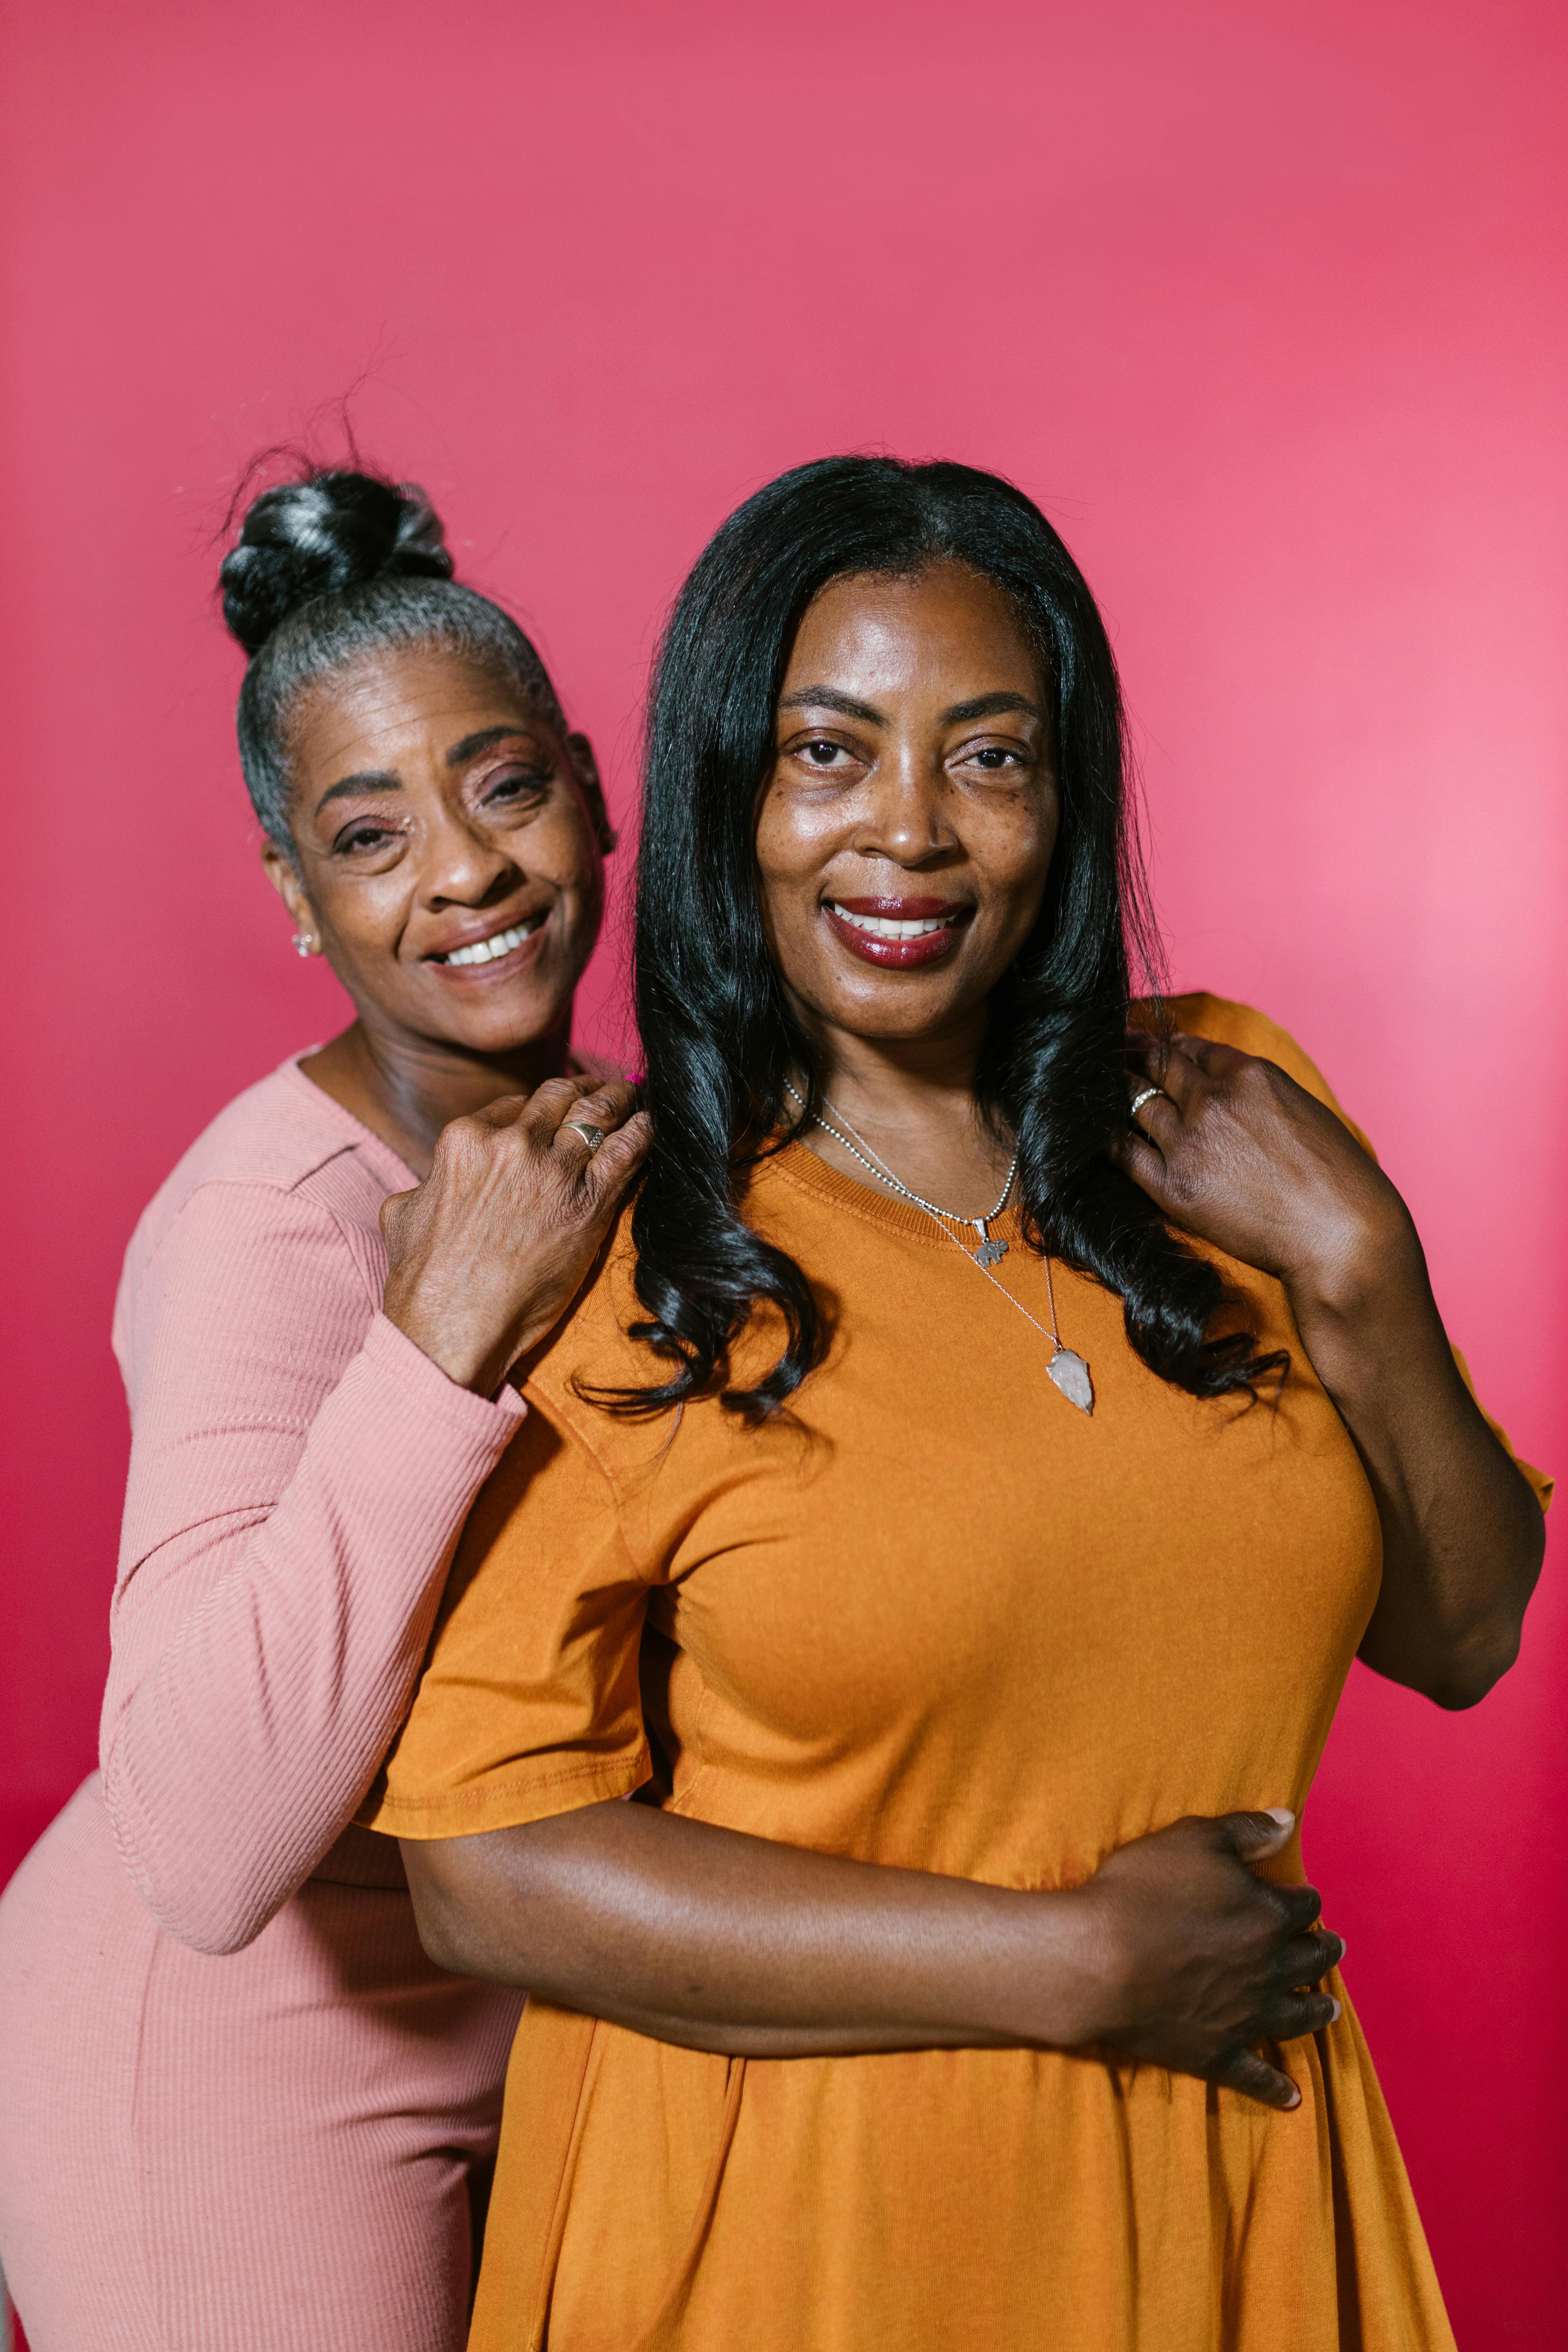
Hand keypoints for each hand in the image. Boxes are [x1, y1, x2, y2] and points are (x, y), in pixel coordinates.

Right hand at [380, 1076, 650, 1394]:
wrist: (454, 1326)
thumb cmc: (423, 1280)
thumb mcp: (404, 1213)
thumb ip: (429, 1182)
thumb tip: (434, 1180)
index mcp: (465, 1139)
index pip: (511, 1105)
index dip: (536, 1104)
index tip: (553, 1107)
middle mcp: (511, 1144)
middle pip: (558, 1097)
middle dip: (583, 1088)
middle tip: (600, 1086)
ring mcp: (553, 1170)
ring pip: (596, 1115)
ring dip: (617, 1099)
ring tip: (629, 1092)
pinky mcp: (589, 1202)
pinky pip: (626, 1152)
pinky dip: (641, 1132)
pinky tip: (648, 1124)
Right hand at [1065, 1810, 1343, 2107]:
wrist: (1097, 1961)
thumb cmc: (1141, 1891)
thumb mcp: (1193, 1839)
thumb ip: (1245, 1831)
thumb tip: (1287, 1822)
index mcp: (1269, 1916)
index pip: (1303, 1905)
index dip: (1303, 1898)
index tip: (1302, 1897)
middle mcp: (1270, 1970)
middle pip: (1310, 1959)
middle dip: (1322, 1950)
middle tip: (1332, 1947)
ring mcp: (1246, 2017)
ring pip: (1297, 2017)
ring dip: (1317, 2011)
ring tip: (1329, 2008)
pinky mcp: (1217, 2054)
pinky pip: (1256, 2077)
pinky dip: (1276, 2090)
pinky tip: (1293, 2099)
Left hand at [1109, 1028, 1414, 1317]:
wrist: (1340, 1234)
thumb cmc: (1335, 1177)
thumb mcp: (1300, 1110)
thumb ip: (1257, 1092)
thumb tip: (1221, 1081)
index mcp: (1251, 1075)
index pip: (1193, 1049)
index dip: (1170, 1046)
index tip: (1155, 1047)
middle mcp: (1214, 1100)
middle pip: (1158, 1066)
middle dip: (1133, 1055)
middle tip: (1111, 1051)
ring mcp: (1190, 1142)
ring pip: (1135, 1101)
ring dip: (1115, 1090)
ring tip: (1098, 1085)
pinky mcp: (1174, 1186)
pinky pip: (1124, 1152)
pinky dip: (1108, 1137)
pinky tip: (1096, 1132)